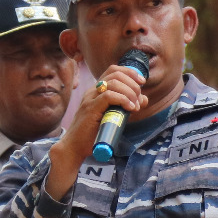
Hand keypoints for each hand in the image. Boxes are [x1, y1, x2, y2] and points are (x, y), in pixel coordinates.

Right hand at [44, 61, 147, 199]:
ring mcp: (90, 99)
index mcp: (96, 90)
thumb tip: (143, 99)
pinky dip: (123, 100)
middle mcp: (92, 91)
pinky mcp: (90, 109)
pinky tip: (130, 109)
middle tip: (138, 99)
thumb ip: (127, 106)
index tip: (141, 82)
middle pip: (115, 74)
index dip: (129, 72)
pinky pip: (109, 96)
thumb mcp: (114, 116)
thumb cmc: (93, 134)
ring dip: (129, 92)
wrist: (74, 147)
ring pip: (113, 83)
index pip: (113, 70)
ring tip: (135, 106)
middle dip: (132, 84)